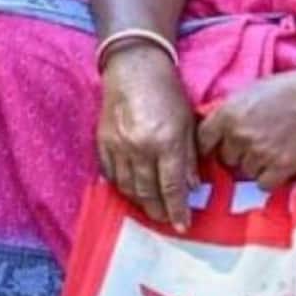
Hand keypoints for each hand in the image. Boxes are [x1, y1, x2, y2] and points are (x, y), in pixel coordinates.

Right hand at [97, 45, 198, 227]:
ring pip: (127, 186)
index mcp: (166, 142)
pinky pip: (111, 173)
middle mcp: (140, 148)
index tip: (183, 224)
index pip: (172, 186)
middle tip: (166, 220)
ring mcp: (118, 145)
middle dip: (158, 210)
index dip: (178, 209)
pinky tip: (130, 190)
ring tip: (150, 208)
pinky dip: (121, 186)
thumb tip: (192, 186)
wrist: (134, 70)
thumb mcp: (189, 124)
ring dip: (139, 202)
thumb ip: (189, 157)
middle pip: (148, 192)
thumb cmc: (167, 94)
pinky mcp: (102, 141)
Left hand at [199, 68, 295, 191]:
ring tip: (268, 153)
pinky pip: (264, 184)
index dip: (209, 146)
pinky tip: (277, 167)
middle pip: (224, 159)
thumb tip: (216, 129)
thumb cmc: (287, 90)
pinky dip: (269, 179)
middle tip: (250, 148)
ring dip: (254, 166)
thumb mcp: (247, 92)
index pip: (202, 140)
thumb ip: (229, 112)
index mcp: (227, 114)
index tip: (215, 149)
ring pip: (244, 172)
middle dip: (235, 155)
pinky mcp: (281, 166)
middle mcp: (239, 135)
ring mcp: (259, 152)